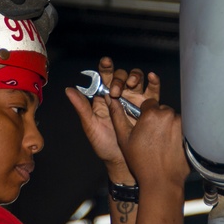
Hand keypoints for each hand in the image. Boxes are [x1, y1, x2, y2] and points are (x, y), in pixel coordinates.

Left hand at [66, 57, 159, 183]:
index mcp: (104, 97)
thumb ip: (82, 107)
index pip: (104, 77)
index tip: (105, 63)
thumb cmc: (104, 145)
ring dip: (135, 77)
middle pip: (122, 76)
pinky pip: (153, 90)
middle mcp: (120, 96)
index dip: (105, 68)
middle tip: (116, 91)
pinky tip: (151, 78)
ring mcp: (135, 100)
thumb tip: (69, 90)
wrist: (122, 161)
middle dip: (119, 78)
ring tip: (131, 85)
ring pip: (137, 79)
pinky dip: (153, 81)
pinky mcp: (148, 106)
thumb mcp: (91, 126)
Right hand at [106, 92, 188, 191]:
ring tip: (162, 144)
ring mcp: (182, 125)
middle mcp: (169, 116)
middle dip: (158, 120)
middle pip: (162, 111)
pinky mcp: (190, 135)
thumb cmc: (141, 162)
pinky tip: (170, 148)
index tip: (144, 125)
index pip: (149, 104)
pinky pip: (183, 129)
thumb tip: (111, 100)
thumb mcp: (124, 139)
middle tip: (153, 137)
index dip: (145, 114)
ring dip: (168, 127)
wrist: (161, 181)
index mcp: (152, 114)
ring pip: (173, 120)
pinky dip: (177, 135)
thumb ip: (117, 116)